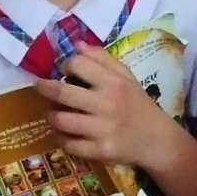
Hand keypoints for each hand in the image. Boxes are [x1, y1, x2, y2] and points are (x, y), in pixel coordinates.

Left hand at [35, 44, 185, 171]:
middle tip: (39, 87)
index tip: (63, 70)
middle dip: (44, 88)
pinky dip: (60, 138)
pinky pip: (69, 144)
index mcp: (113, 83)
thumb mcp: (126, 77)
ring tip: (50, 112)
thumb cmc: (138, 104)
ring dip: (50, 114)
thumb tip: (77, 44)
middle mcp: (107, 105)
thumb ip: (102, 59)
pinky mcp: (100, 151)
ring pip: (61, 120)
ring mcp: (102, 130)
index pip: (78, 65)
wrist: (157, 139)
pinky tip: (63, 133)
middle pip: (63, 92)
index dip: (65, 65)